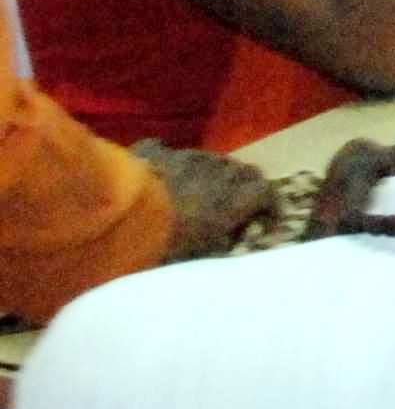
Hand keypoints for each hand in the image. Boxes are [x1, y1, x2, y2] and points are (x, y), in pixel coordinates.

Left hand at [134, 141, 275, 260]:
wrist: (112, 220)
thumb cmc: (158, 248)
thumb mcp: (196, 259)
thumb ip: (218, 246)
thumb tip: (225, 242)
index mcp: (230, 201)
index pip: (265, 192)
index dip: (267, 206)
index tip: (261, 223)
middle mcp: (216, 172)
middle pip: (241, 171)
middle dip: (240, 187)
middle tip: (227, 208)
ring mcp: (184, 156)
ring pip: (208, 158)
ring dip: (207, 173)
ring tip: (190, 192)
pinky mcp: (152, 151)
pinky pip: (165, 150)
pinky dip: (166, 160)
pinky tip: (156, 173)